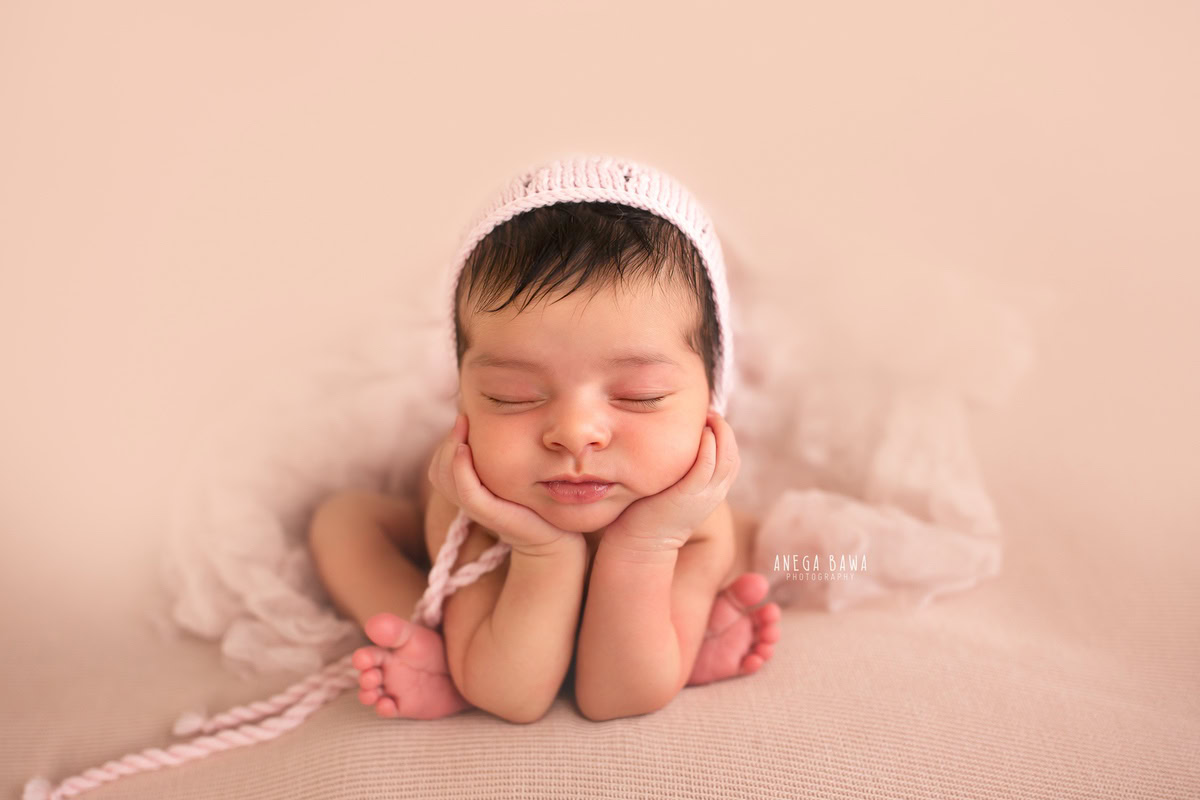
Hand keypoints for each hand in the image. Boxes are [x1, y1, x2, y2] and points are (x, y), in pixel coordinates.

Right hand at [427, 413, 583, 555]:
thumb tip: (490, 419)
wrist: (555, 536)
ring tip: (463, 428)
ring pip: (444, 478)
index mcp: (469, 493)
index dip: (446, 442)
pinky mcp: (490, 513)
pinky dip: (460, 468)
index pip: (439, 465)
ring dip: (449, 450)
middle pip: (438, 470)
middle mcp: (468, 502)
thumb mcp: (513, 473)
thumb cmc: (537, 501)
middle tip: (463, 419)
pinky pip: (465, 490)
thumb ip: (497, 456)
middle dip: (446, 442)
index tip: (463, 419)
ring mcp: (477, 509)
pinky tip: (465, 448)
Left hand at [603, 410, 740, 552]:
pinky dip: (709, 446)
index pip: (731, 461)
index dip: (725, 438)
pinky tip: (702, 431)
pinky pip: (707, 465)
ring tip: (708, 417)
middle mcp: (713, 494)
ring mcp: (703, 495)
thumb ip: (679, 473)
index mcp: (711, 493)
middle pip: (732, 456)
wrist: (641, 545)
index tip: (711, 421)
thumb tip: (671, 448)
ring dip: (720, 433)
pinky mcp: (688, 495)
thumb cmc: (649, 514)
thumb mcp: (673, 490)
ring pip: (725, 458)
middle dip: (725, 431)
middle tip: (711, 413)